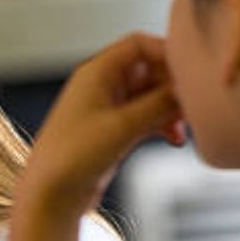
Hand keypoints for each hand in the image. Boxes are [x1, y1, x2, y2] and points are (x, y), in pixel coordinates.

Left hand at [19, 33, 184, 214]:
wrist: (49, 195)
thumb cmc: (70, 158)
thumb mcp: (123, 125)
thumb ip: (160, 103)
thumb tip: (186, 92)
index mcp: (94, 73)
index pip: (138, 45)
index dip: (166, 54)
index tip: (189, 73)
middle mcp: (98, 87)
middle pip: (148, 70)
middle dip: (171, 86)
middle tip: (190, 105)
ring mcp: (105, 111)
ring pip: (149, 96)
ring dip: (169, 108)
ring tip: (182, 126)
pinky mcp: (110, 133)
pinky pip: (144, 118)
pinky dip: (160, 124)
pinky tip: (172, 138)